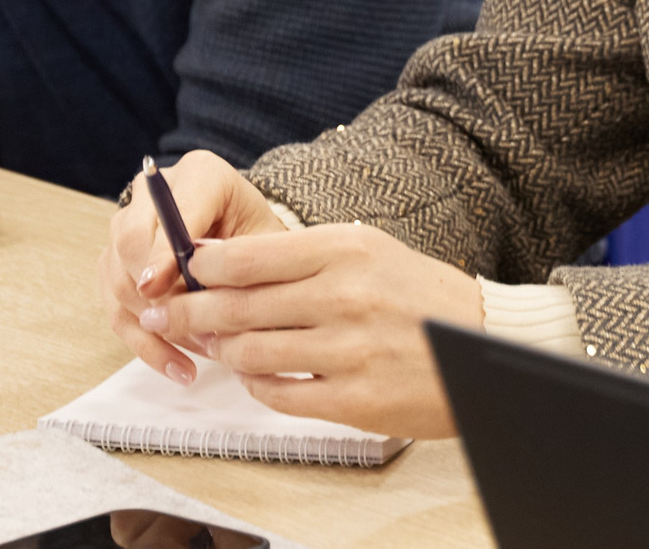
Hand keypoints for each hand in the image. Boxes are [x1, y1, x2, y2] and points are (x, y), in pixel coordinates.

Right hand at [101, 150, 290, 379]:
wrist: (248, 236)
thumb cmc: (262, 237)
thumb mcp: (270, 242)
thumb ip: (245, 261)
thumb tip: (214, 303)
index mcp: (198, 174)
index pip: (170, 213)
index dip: (161, 252)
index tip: (156, 287)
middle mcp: (151, 194)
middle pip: (130, 243)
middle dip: (159, 294)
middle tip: (197, 330)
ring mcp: (126, 228)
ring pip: (119, 280)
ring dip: (158, 324)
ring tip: (204, 353)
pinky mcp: (115, 265)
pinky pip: (118, 309)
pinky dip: (148, 344)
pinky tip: (181, 367)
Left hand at [148, 222, 482, 441]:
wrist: (485, 343)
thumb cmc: (419, 294)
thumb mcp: (367, 251)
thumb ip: (300, 256)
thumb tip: (223, 262)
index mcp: (344, 249)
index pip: (245, 257)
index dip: (199, 266)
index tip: (178, 269)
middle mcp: (343, 295)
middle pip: (236, 307)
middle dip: (189, 311)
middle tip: (164, 314)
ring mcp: (348, 350)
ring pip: (250, 353)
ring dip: (224, 351)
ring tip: (219, 346)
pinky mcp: (353, 399)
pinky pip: (278, 394)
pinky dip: (257, 385)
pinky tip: (257, 376)